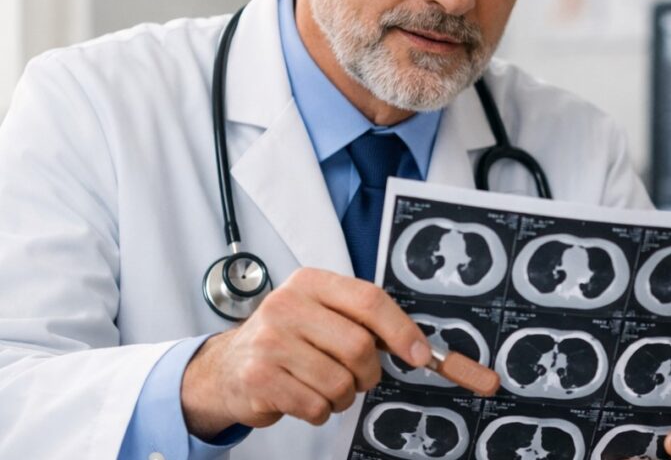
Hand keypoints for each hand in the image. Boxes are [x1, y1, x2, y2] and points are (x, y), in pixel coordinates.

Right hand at [180, 268, 431, 437]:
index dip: (402, 330)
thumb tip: (415, 346)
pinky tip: (304, 398)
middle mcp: (286, 306)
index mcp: (309, 283)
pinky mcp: (259, 377)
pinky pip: (315, 406)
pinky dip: (320, 411)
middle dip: (369, 373)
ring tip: (326, 389)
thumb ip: (361, 320)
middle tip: (360, 378)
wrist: (226, 368)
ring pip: (339, 382)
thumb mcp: (319, 313)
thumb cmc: (284, 341)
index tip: (420, 354)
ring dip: (343, 397)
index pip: (369, 300)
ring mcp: (269, 342)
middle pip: (359, 346)